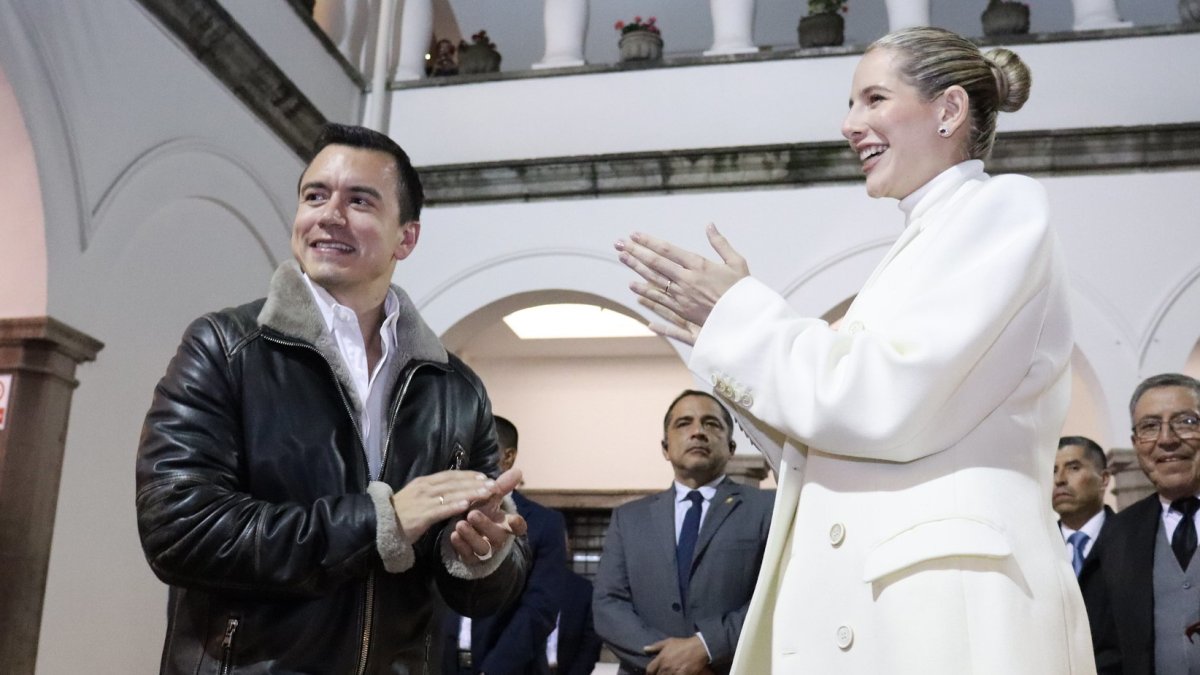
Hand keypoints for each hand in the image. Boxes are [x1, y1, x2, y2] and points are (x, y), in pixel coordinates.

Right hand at [389, 470, 497, 540]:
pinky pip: (440, 510)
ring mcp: (422, 501)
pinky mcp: (420, 516)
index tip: (485, 476)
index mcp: (423, 482)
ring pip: (451, 494)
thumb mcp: (416, 498)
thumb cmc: (399, 514)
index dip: (469, 475)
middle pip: (454, 483)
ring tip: (487, 493)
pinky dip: (454, 507)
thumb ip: (432, 493)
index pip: (450, 475)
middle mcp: (424, 488)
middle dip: (475, 483)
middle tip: (493, 484)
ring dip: (471, 493)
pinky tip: (467, 506)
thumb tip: (452, 491)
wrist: (377, 525)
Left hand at [448, 468, 527, 563]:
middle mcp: (497, 539)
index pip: (518, 527)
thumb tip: (518, 470)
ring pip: (482, 548)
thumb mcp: (492, 500)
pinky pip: (467, 554)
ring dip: (471, 536)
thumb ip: (502, 487)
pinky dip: (460, 545)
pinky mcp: (470, 557)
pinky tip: (453, 535)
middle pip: (497, 536)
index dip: (517, 525)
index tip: (513, 519)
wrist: (469, 533)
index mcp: (506, 525)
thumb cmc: (484, 512)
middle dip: (485, 525)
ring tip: (459, 524)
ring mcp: (484, 550)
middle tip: (472, 514)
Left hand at [615, 224, 748, 345]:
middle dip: (636, 252)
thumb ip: (720, 243)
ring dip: (636, 268)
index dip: (649, 241)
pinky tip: (633, 287)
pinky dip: (645, 293)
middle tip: (620, 243)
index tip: (635, 234)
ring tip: (622, 258)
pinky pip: (659, 301)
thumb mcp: (736, 263)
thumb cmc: (743, 291)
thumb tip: (709, 225)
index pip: (667, 250)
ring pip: (653, 280)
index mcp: (699, 265)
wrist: (746, 321)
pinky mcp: (682, 312)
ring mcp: (682, 297)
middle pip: (655, 263)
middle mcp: (686, 280)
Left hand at [644, 635, 710, 674]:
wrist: (698, 649)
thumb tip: (644, 649)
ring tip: (668, 673)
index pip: (649, 670)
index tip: (652, 673)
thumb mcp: (668, 642)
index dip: (650, 673)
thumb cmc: (683, 645)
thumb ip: (655, 647)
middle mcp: (665, 667)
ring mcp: (673, 672)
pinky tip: (676, 673)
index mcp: (661, 659)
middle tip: (661, 672)